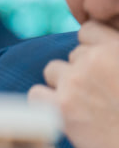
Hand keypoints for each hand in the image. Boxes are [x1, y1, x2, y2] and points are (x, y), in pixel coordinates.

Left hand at [29, 21, 118, 147]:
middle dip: (82, 72)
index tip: (99, 66)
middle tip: (99, 96)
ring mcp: (76, 81)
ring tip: (84, 106)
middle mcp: (96, 59)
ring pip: (53, 71)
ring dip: (63, 85)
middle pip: (73, 55)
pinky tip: (65, 116)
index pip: (88, 31)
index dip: (91, 48)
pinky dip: (46, 104)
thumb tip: (103, 70)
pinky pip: (36, 94)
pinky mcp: (62, 107)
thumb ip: (116, 60)